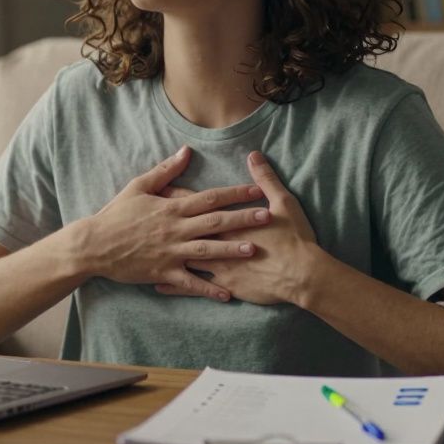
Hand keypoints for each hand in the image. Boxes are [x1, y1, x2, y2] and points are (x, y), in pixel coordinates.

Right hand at [69, 145, 270, 301]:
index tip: (256, 190)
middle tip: (267, 217)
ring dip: (231, 250)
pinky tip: (227, 294)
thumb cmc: (116, 214)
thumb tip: (186, 151)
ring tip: (254, 250)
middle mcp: (174, 229)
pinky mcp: (163, 272)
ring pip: (206, 251)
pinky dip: (208, 288)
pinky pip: (190, 282)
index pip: (209, 197)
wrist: (94, 245)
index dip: (234, 194)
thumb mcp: (138, 187)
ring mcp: (170, 252)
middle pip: (214, 222)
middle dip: (242, 219)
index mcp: (171, 208)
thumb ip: (165, 170)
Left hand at [156, 150, 323, 305]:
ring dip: (162, 255)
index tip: (161, 191)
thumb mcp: (283, 202)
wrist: (301, 275)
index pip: (197, 204)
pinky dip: (174, 286)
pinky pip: (192, 286)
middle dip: (163, 223)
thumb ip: (266, 179)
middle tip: (143, 218)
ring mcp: (217, 264)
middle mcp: (217, 241)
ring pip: (182, 257)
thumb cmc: (294, 239)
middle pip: (184, 228)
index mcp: (227, 220)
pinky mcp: (222, 283)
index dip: (178, 196)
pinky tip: (157, 286)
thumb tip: (254, 156)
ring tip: (142, 251)